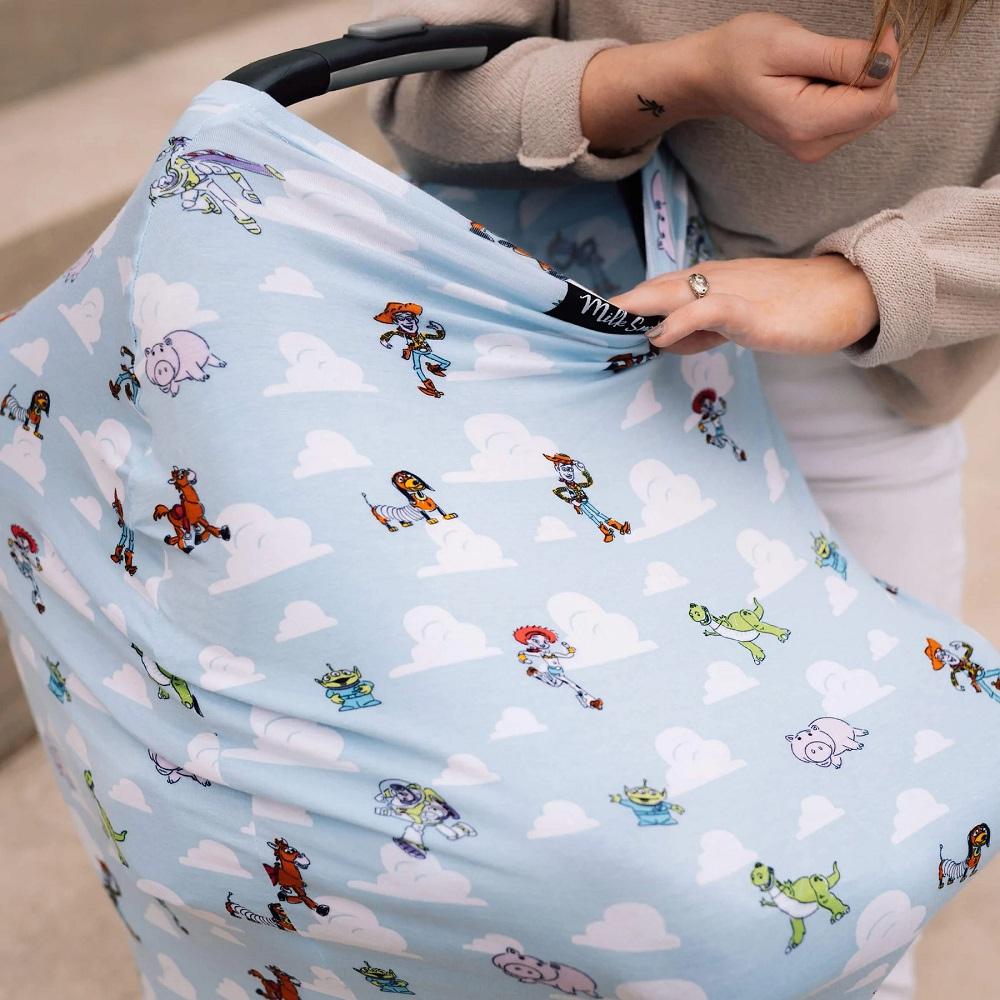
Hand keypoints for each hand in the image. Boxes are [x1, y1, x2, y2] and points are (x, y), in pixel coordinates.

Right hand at [581, 13, 899, 162]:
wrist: (712, 77)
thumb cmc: (740, 54)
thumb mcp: (788, 44)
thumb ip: (840, 57)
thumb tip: (888, 61)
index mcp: (806, 125)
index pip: (878, 100)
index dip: (885, 62)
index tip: (873, 34)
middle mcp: (814, 146)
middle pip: (878, 108)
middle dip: (871, 73)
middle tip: (834, 52)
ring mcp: (816, 148)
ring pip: (871, 111)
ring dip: (859, 81)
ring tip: (820, 68)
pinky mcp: (818, 142)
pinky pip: (856, 114)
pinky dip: (849, 91)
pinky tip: (820, 81)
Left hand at [610, 255, 878, 354]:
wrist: (850, 293)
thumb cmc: (796, 307)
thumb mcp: (739, 320)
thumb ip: (702, 329)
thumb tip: (665, 340)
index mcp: (712, 282)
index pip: (659, 289)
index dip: (626, 302)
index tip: (592, 317)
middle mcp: (716, 280)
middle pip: (657, 287)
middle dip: (619, 302)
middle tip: (580, 317)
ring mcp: (734, 292)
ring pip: (674, 292)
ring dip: (637, 305)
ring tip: (605, 321)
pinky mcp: (753, 310)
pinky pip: (710, 310)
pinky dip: (682, 322)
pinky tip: (661, 335)